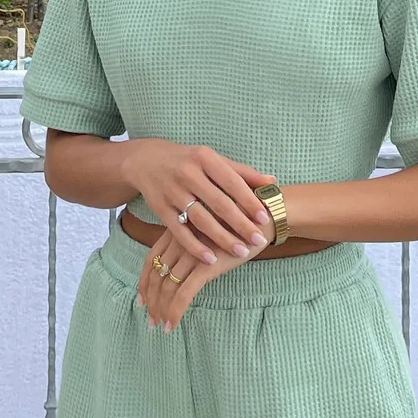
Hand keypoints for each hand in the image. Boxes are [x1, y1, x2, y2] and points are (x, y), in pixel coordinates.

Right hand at [121, 139, 274, 263]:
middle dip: (240, 223)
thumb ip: (241, 172)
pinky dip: (195, 246)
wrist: (146, 161)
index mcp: (204, 158)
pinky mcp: (160, 209)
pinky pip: (179, 231)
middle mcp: (187, 173)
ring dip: (222, 238)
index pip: (231, 181)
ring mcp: (172, 192)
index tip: (265, 217)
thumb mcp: (212, 159)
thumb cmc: (188, 161)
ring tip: (241, 252)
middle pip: (218, 203)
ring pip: (200, 219)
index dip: (249, 200)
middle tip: (259, 240)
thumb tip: (271, 181)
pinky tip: (210, 259)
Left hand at [136, 221, 271, 330]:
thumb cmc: (240, 221)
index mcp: (178, 230)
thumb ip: (195, 240)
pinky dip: (175, 311)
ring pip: (167, 287)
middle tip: (151, 319)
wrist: (262, 215)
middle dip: (151, 300)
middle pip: (155, 275)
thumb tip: (187, 262)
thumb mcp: (210, 227)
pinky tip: (173, 324)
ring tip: (161, 326)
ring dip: (161, 309)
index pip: (151, 258)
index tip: (142, 299)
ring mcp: (191, 253)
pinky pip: (184, 293)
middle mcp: (179, 240)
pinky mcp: (206, 266)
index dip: (144, 281)